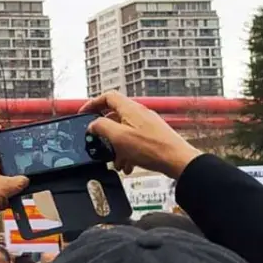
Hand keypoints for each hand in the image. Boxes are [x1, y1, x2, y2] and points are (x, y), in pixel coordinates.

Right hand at [80, 91, 202, 177]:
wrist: (178, 161)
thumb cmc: (152, 148)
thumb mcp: (119, 137)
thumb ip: (101, 127)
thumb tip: (92, 125)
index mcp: (130, 109)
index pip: (108, 97)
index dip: (93, 104)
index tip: (84, 114)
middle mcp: (140, 114)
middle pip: (115, 116)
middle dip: (105, 133)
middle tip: (99, 143)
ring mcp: (148, 124)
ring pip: (124, 131)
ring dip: (116, 146)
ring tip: (116, 161)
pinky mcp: (154, 136)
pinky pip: (134, 140)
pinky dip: (127, 151)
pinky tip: (128, 165)